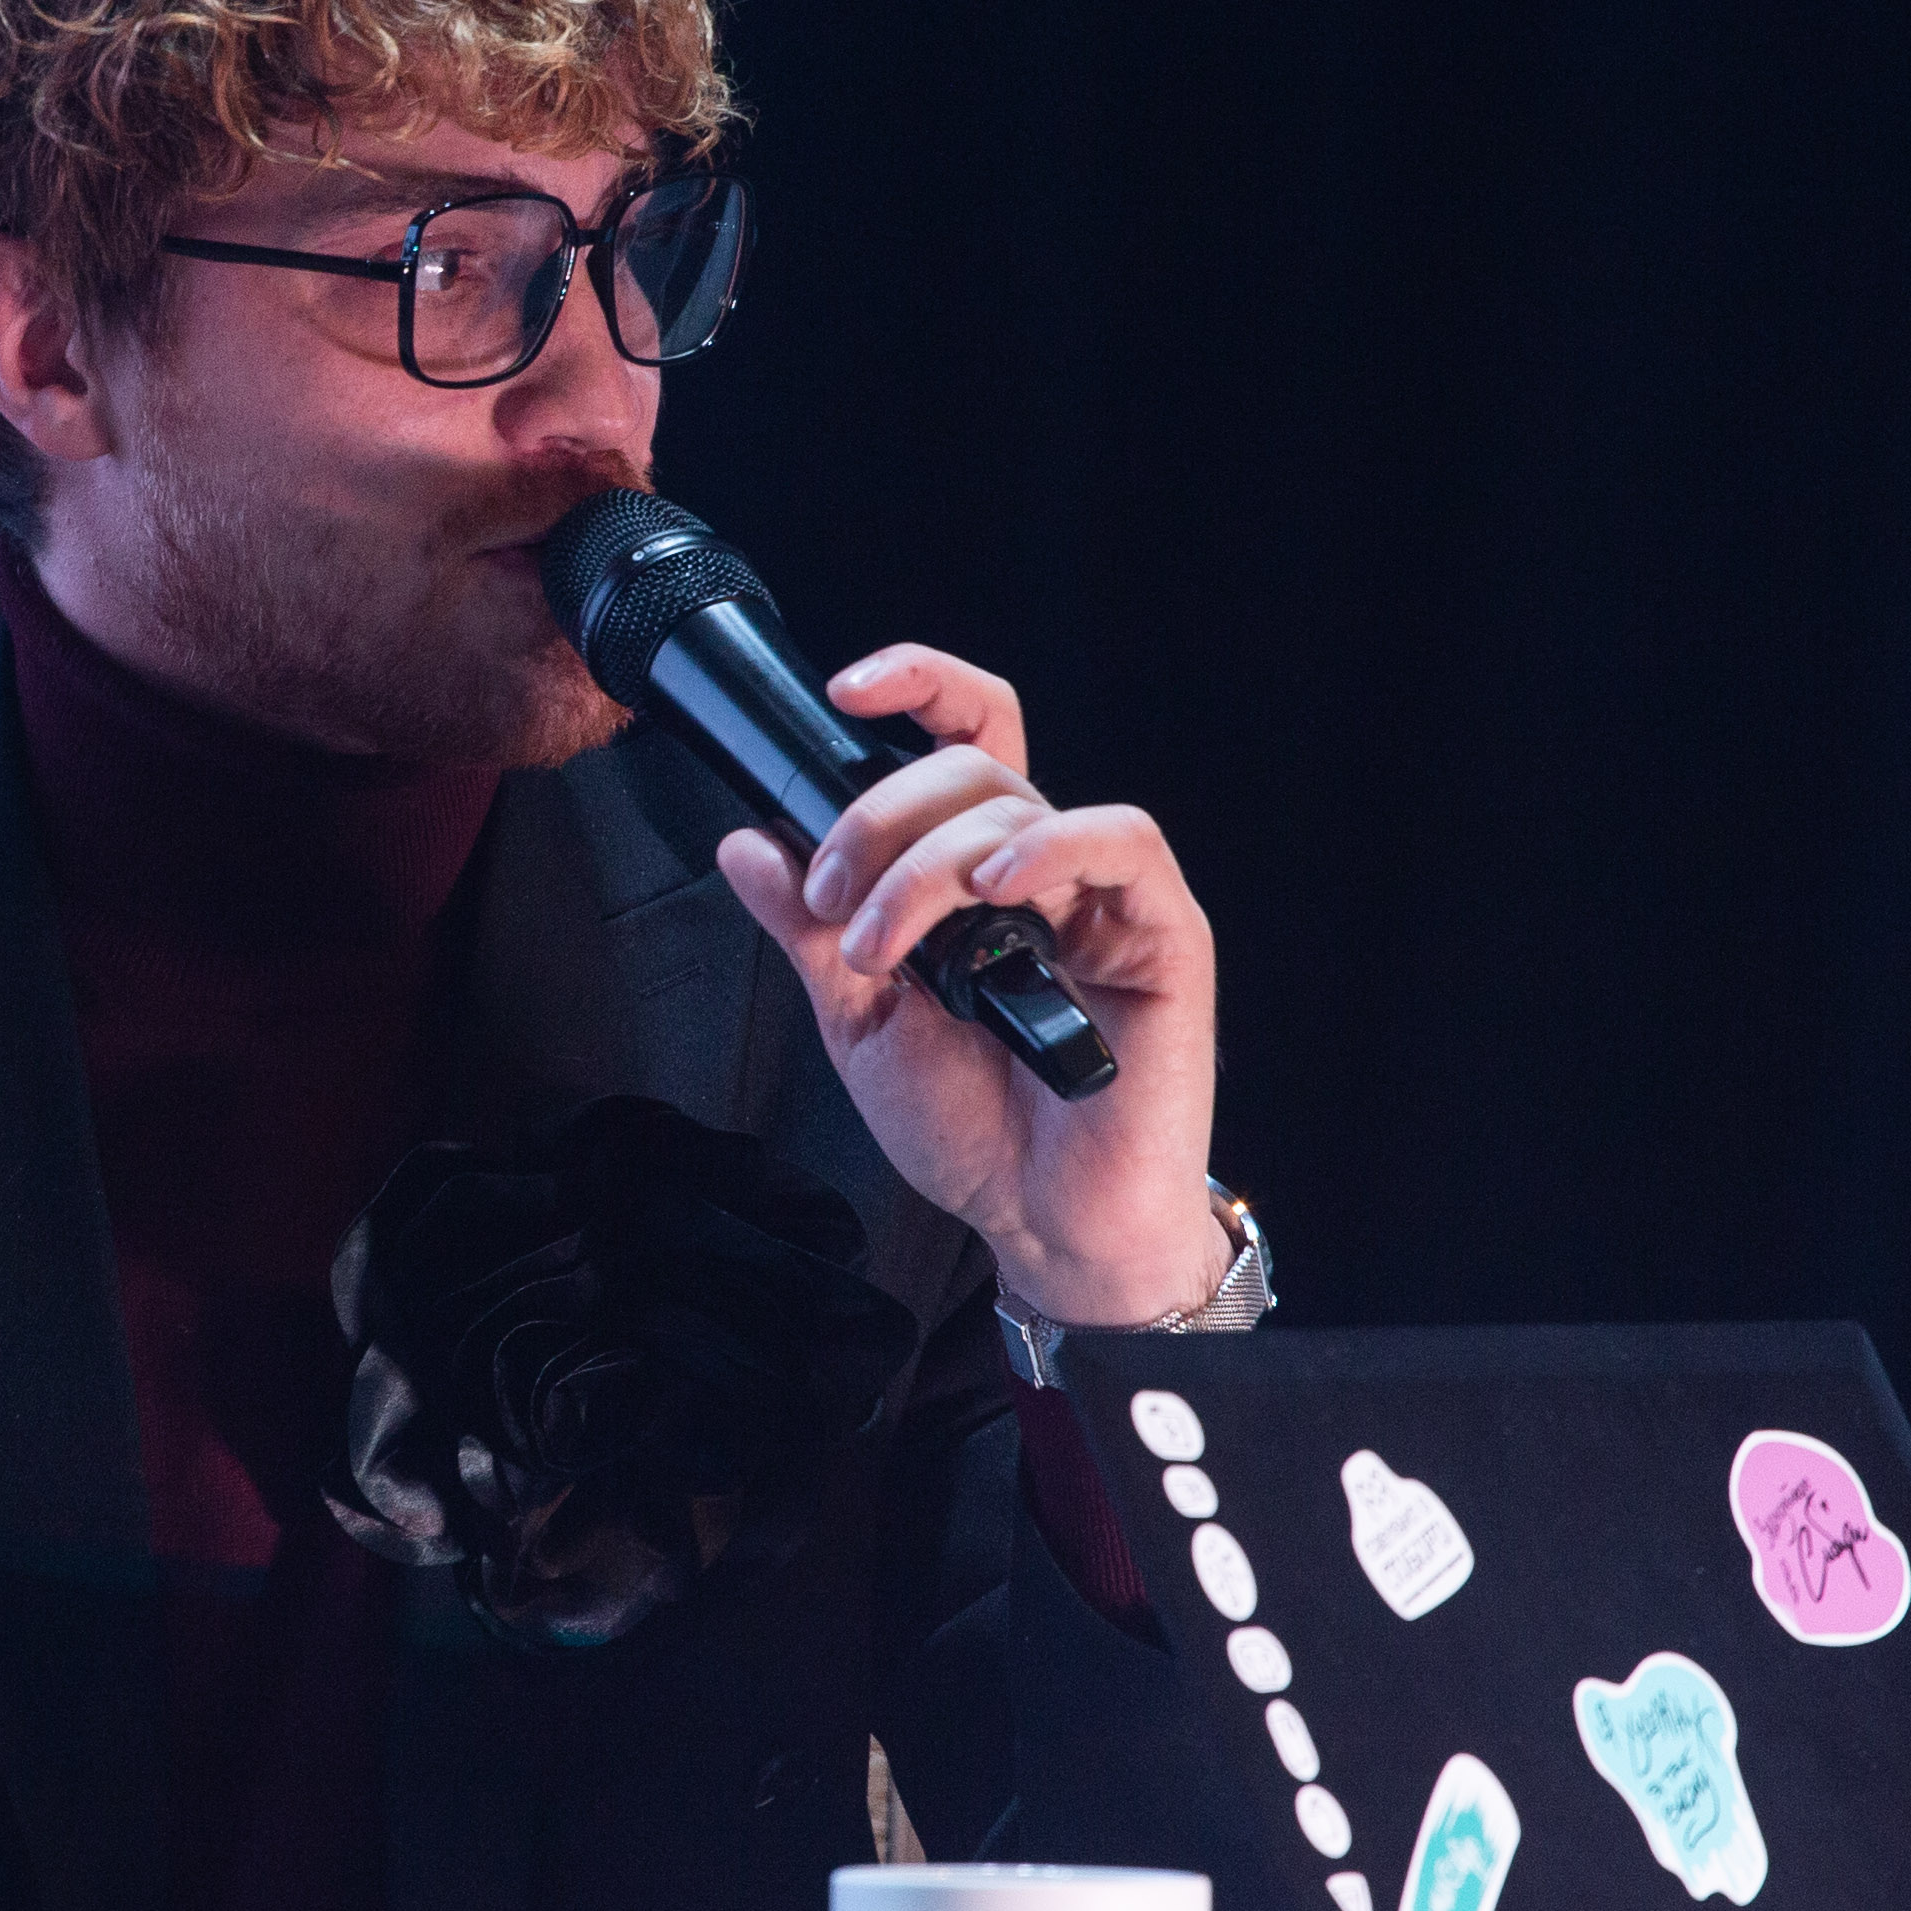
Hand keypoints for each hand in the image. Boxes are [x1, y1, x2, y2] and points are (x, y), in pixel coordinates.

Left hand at [706, 643, 1225, 1328]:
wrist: (1040, 1223)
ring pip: (1021, 803)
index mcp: (978, 878)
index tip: (844, 690)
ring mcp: (1105, 898)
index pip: (961, 742)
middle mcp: (1043, 873)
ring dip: (929, 859)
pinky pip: (1121, 841)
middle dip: (877, 820)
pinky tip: (996, 887)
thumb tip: (747, 843)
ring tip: (885, 944)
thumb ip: (809, 931)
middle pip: (971, 768)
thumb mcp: (859, 1021)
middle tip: (833, 902)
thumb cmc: (971, 1132)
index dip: (916, 687)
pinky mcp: (1162, 935)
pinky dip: (1049, 844)